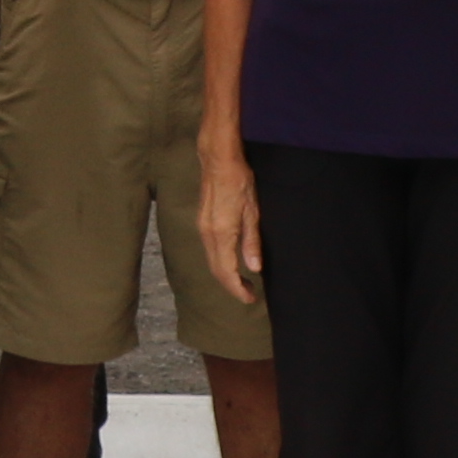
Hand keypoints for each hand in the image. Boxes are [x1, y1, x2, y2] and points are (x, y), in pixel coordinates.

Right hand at [195, 142, 262, 308]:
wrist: (218, 159)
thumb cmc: (239, 181)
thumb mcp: (253, 212)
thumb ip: (252, 242)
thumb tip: (254, 268)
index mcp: (221, 234)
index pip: (226, 272)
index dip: (238, 289)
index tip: (250, 298)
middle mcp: (208, 234)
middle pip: (216, 270)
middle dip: (232, 286)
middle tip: (249, 294)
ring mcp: (202, 228)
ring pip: (212, 261)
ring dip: (225, 275)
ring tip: (243, 281)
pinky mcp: (203, 222)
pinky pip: (210, 250)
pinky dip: (220, 262)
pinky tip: (232, 261)